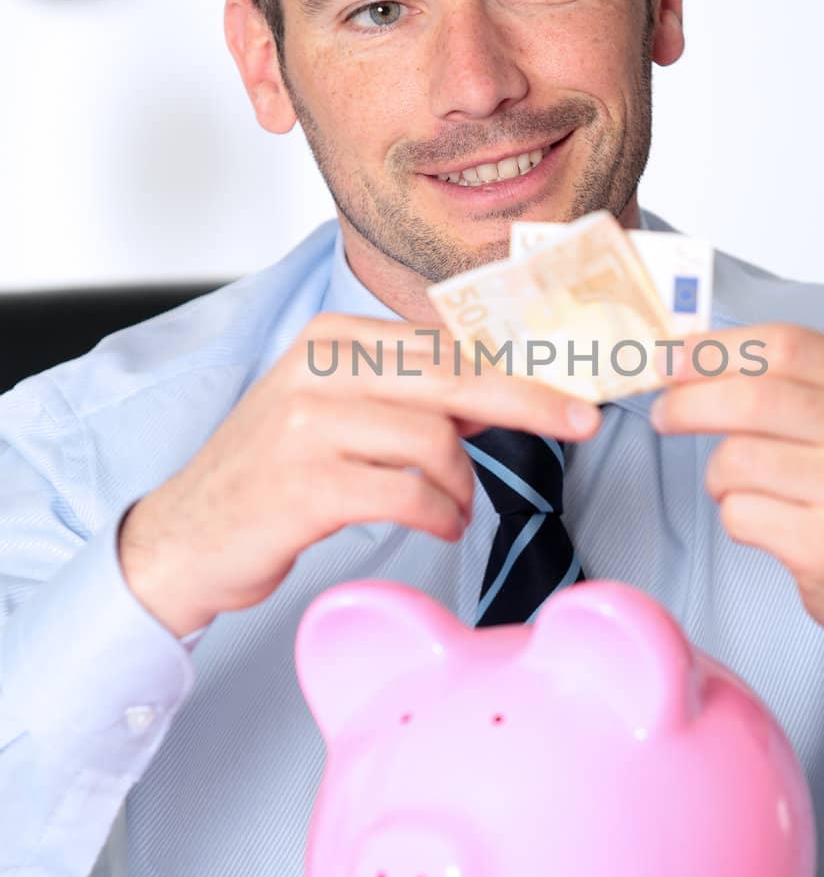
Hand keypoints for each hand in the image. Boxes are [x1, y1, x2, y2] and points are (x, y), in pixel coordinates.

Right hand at [118, 312, 600, 639]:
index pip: (446, 343)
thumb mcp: (341, 412)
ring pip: (435, 441)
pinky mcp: (305, 486)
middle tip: (583, 421)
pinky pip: (409, 495)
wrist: (187, 537)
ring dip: (463, 486)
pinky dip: (440, 515)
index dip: (518, 363)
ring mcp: (306, 426)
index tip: (575, 381)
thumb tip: (512, 387)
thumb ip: (418, 395)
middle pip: (452, 375)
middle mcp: (317, 368)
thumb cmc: (277, 474)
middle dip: (529, 400)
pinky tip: (439, 526)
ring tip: (453, 509)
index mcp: (332, 338)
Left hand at [649, 323, 823, 660]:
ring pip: (738, 460)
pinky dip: (734, 515)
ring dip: (717, 474)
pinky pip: (741, 514)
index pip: (781, 344)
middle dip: (689, 404)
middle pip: (753, 399)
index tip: (667, 359)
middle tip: (664, 414)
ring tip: (742, 484)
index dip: (713, 350)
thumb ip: (772, 374)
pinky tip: (767, 521)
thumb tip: (680, 353)